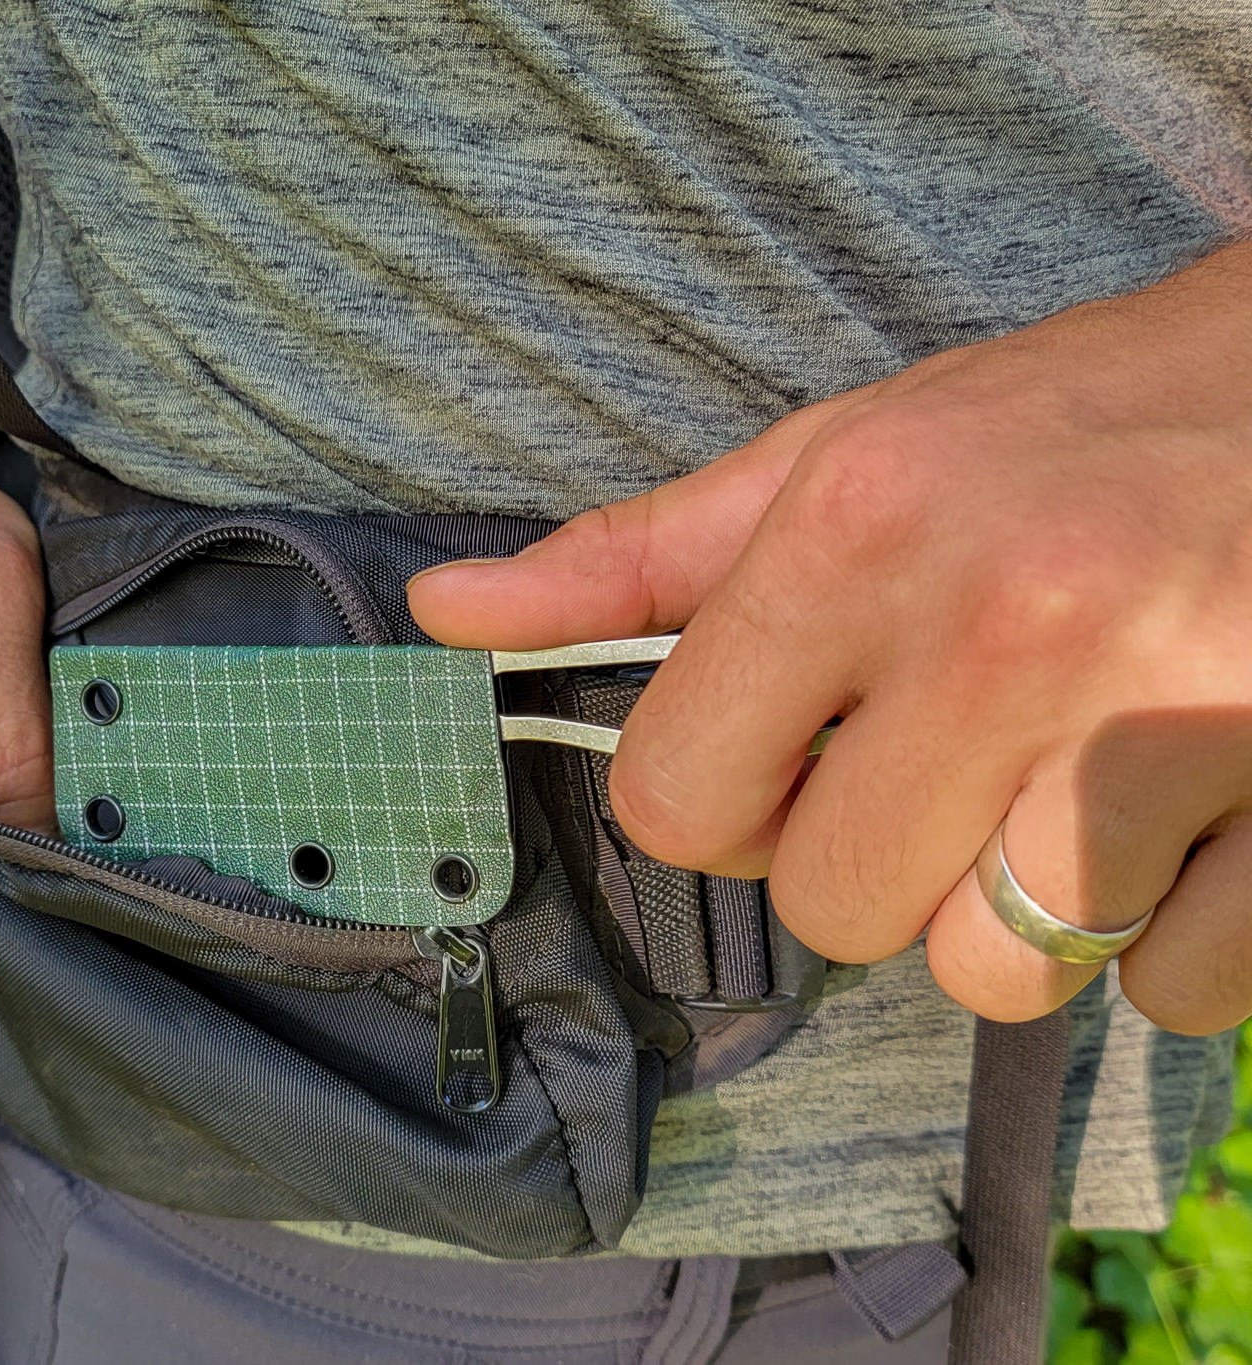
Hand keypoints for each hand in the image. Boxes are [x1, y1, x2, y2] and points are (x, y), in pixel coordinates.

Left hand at [410, 244, 1251, 1031]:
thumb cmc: (1070, 424)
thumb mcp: (844, 455)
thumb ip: (639, 559)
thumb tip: (445, 613)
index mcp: (858, 532)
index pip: (677, 803)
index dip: (723, 807)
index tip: (792, 761)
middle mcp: (1004, 626)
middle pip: (831, 911)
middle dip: (879, 859)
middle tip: (963, 754)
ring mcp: (1172, 725)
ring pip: (996, 974)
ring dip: (1024, 912)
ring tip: (1089, 777)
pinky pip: (1172, 993)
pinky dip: (1177, 932)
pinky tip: (1200, 807)